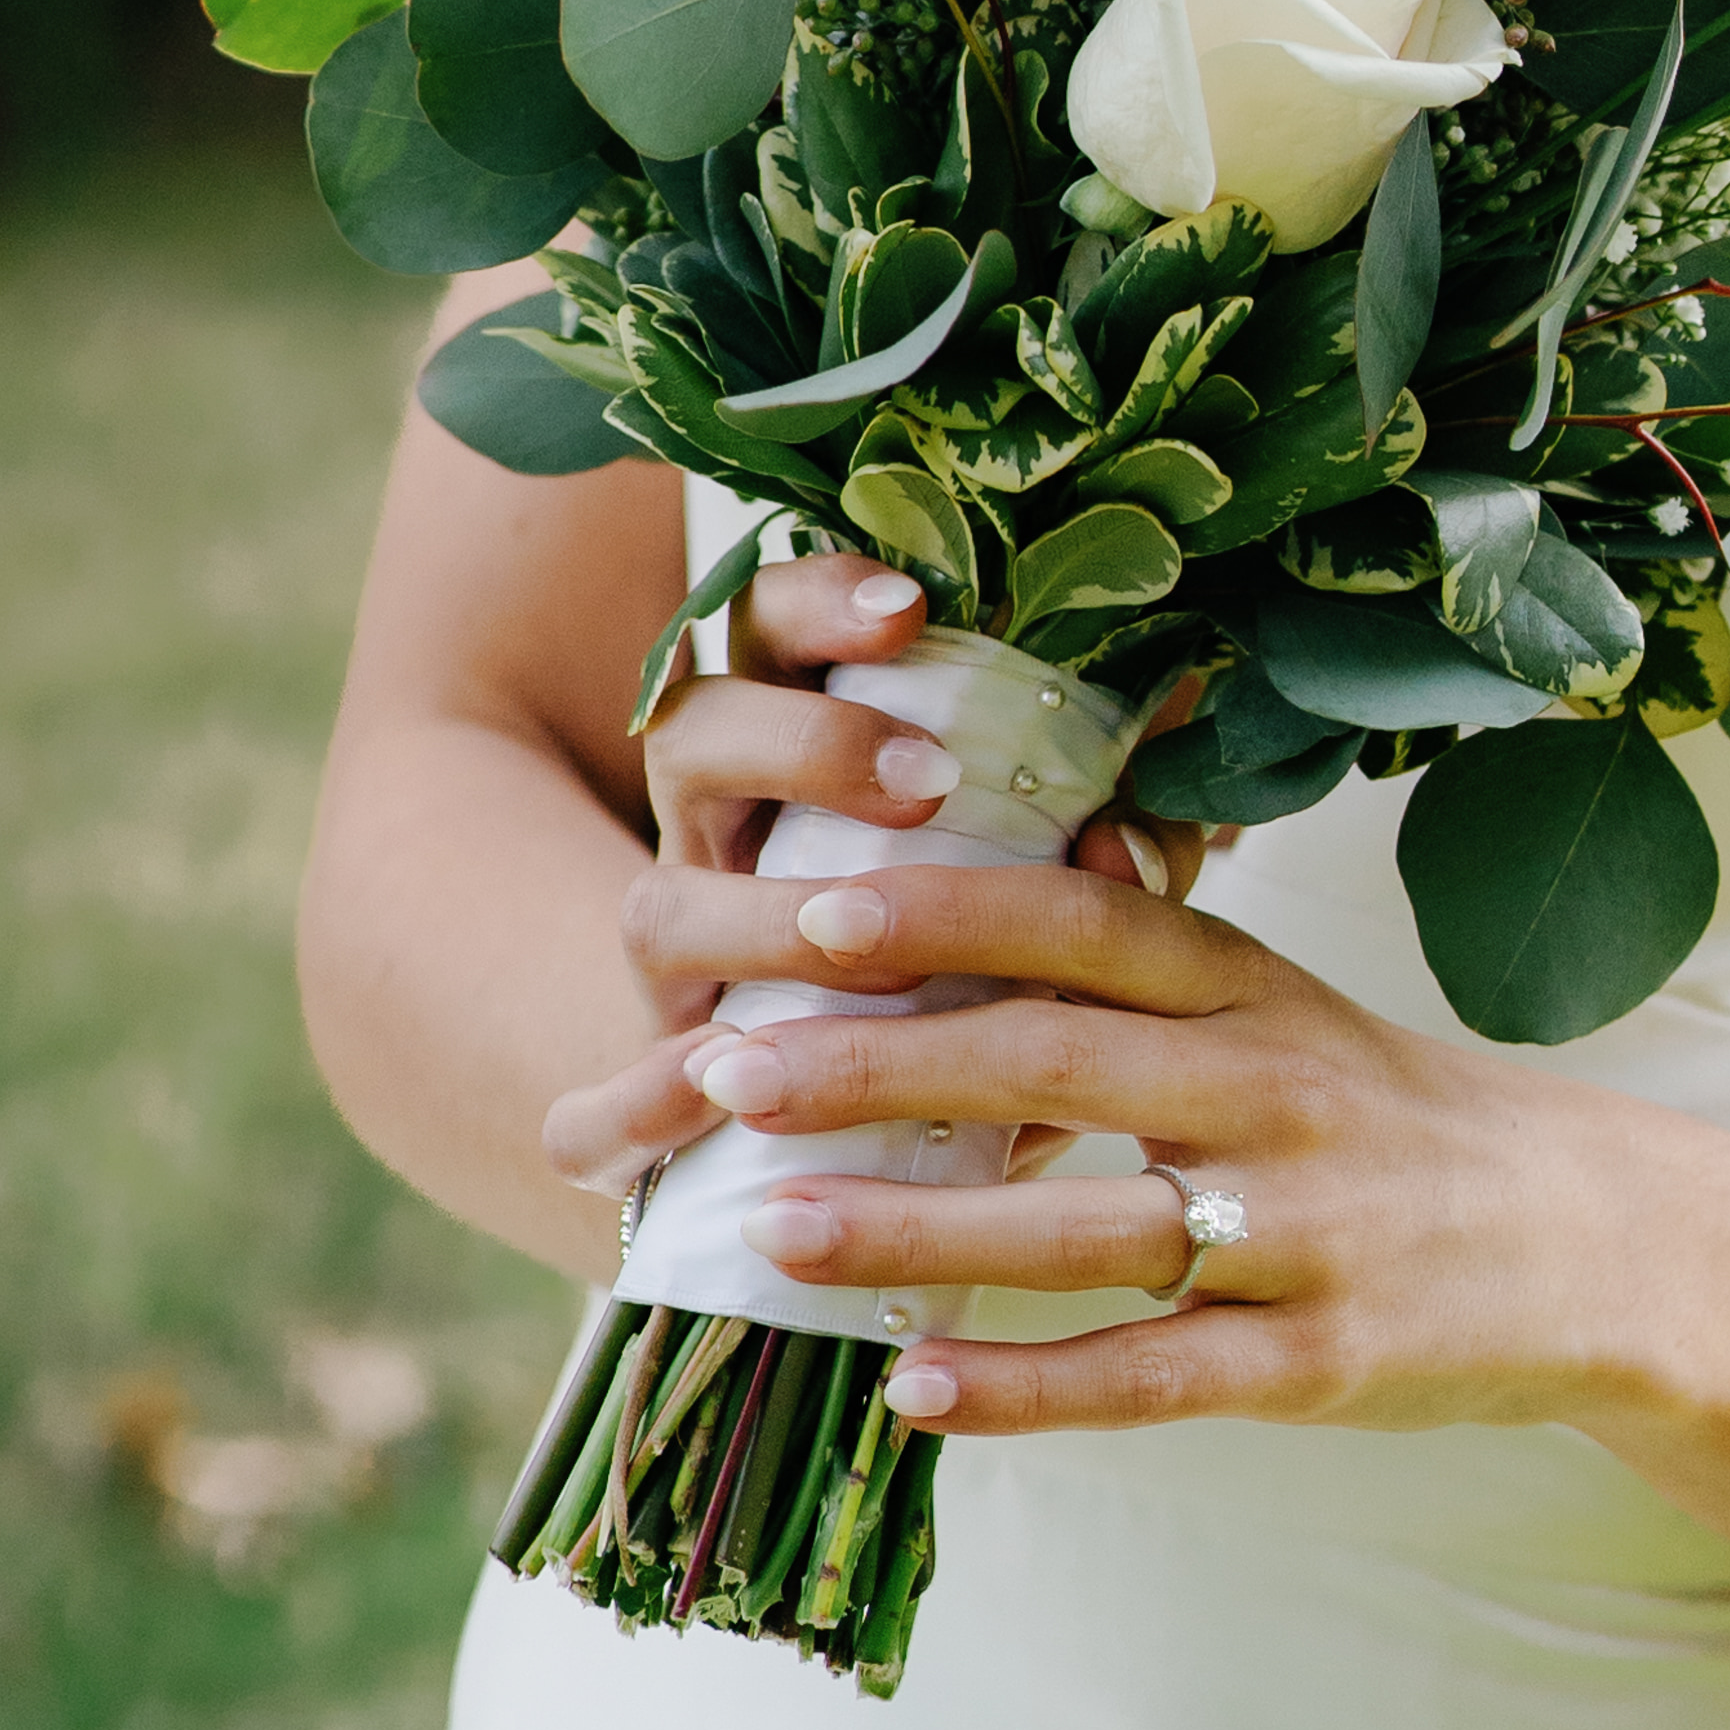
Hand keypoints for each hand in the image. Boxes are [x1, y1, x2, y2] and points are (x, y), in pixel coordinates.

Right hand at [534, 549, 1205, 1215]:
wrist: (871, 1127)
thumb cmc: (983, 968)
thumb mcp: (1056, 894)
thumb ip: (1108, 849)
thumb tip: (1133, 835)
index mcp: (801, 751)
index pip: (776, 626)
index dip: (824, 602)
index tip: (914, 611)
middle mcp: (720, 836)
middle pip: (695, 733)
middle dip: (800, 742)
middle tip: (925, 778)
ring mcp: (681, 963)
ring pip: (655, 907)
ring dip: (751, 920)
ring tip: (852, 943)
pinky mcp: (654, 1094)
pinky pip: (595, 1109)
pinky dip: (635, 1104)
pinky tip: (701, 1097)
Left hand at [598, 845, 1680, 1445]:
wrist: (1597, 1243)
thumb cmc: (1394, 1116)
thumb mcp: (1288, 1006)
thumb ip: (1157, 950)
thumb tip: (1035, 855)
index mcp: (1251, 990)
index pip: (1081, 928)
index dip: (946, 912)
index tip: (806, 909)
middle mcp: (1272, 1089)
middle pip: (1056, 1062)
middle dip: (881, 1063)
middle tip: (727, 1072)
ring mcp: (1301, 1228)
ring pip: (1089, 1227)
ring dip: (922, 1231)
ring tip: (772, 1236)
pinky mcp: (1321, 1360)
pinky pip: (1157, 1373)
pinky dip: (1032, 1386)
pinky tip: (913, 1392)